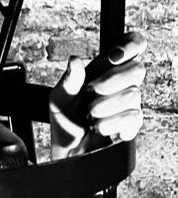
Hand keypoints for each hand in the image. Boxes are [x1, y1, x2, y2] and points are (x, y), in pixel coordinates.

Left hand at [49, 31, 146, 159]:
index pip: (133, 45)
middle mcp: (121, 83)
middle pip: (138, 69)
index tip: (114, 56)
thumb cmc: (65, 123)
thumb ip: (69, 80)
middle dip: (112, 81)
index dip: (131, 44)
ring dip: (105, 107)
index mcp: (106, 69)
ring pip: (133, 95)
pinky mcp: (132, 124)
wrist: (68, 152)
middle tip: (91, 92)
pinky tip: (98, 127)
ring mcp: (129, 103)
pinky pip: (132, 117)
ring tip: (89, 116)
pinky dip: (110, 123)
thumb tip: (74, 61)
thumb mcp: (59, 99)